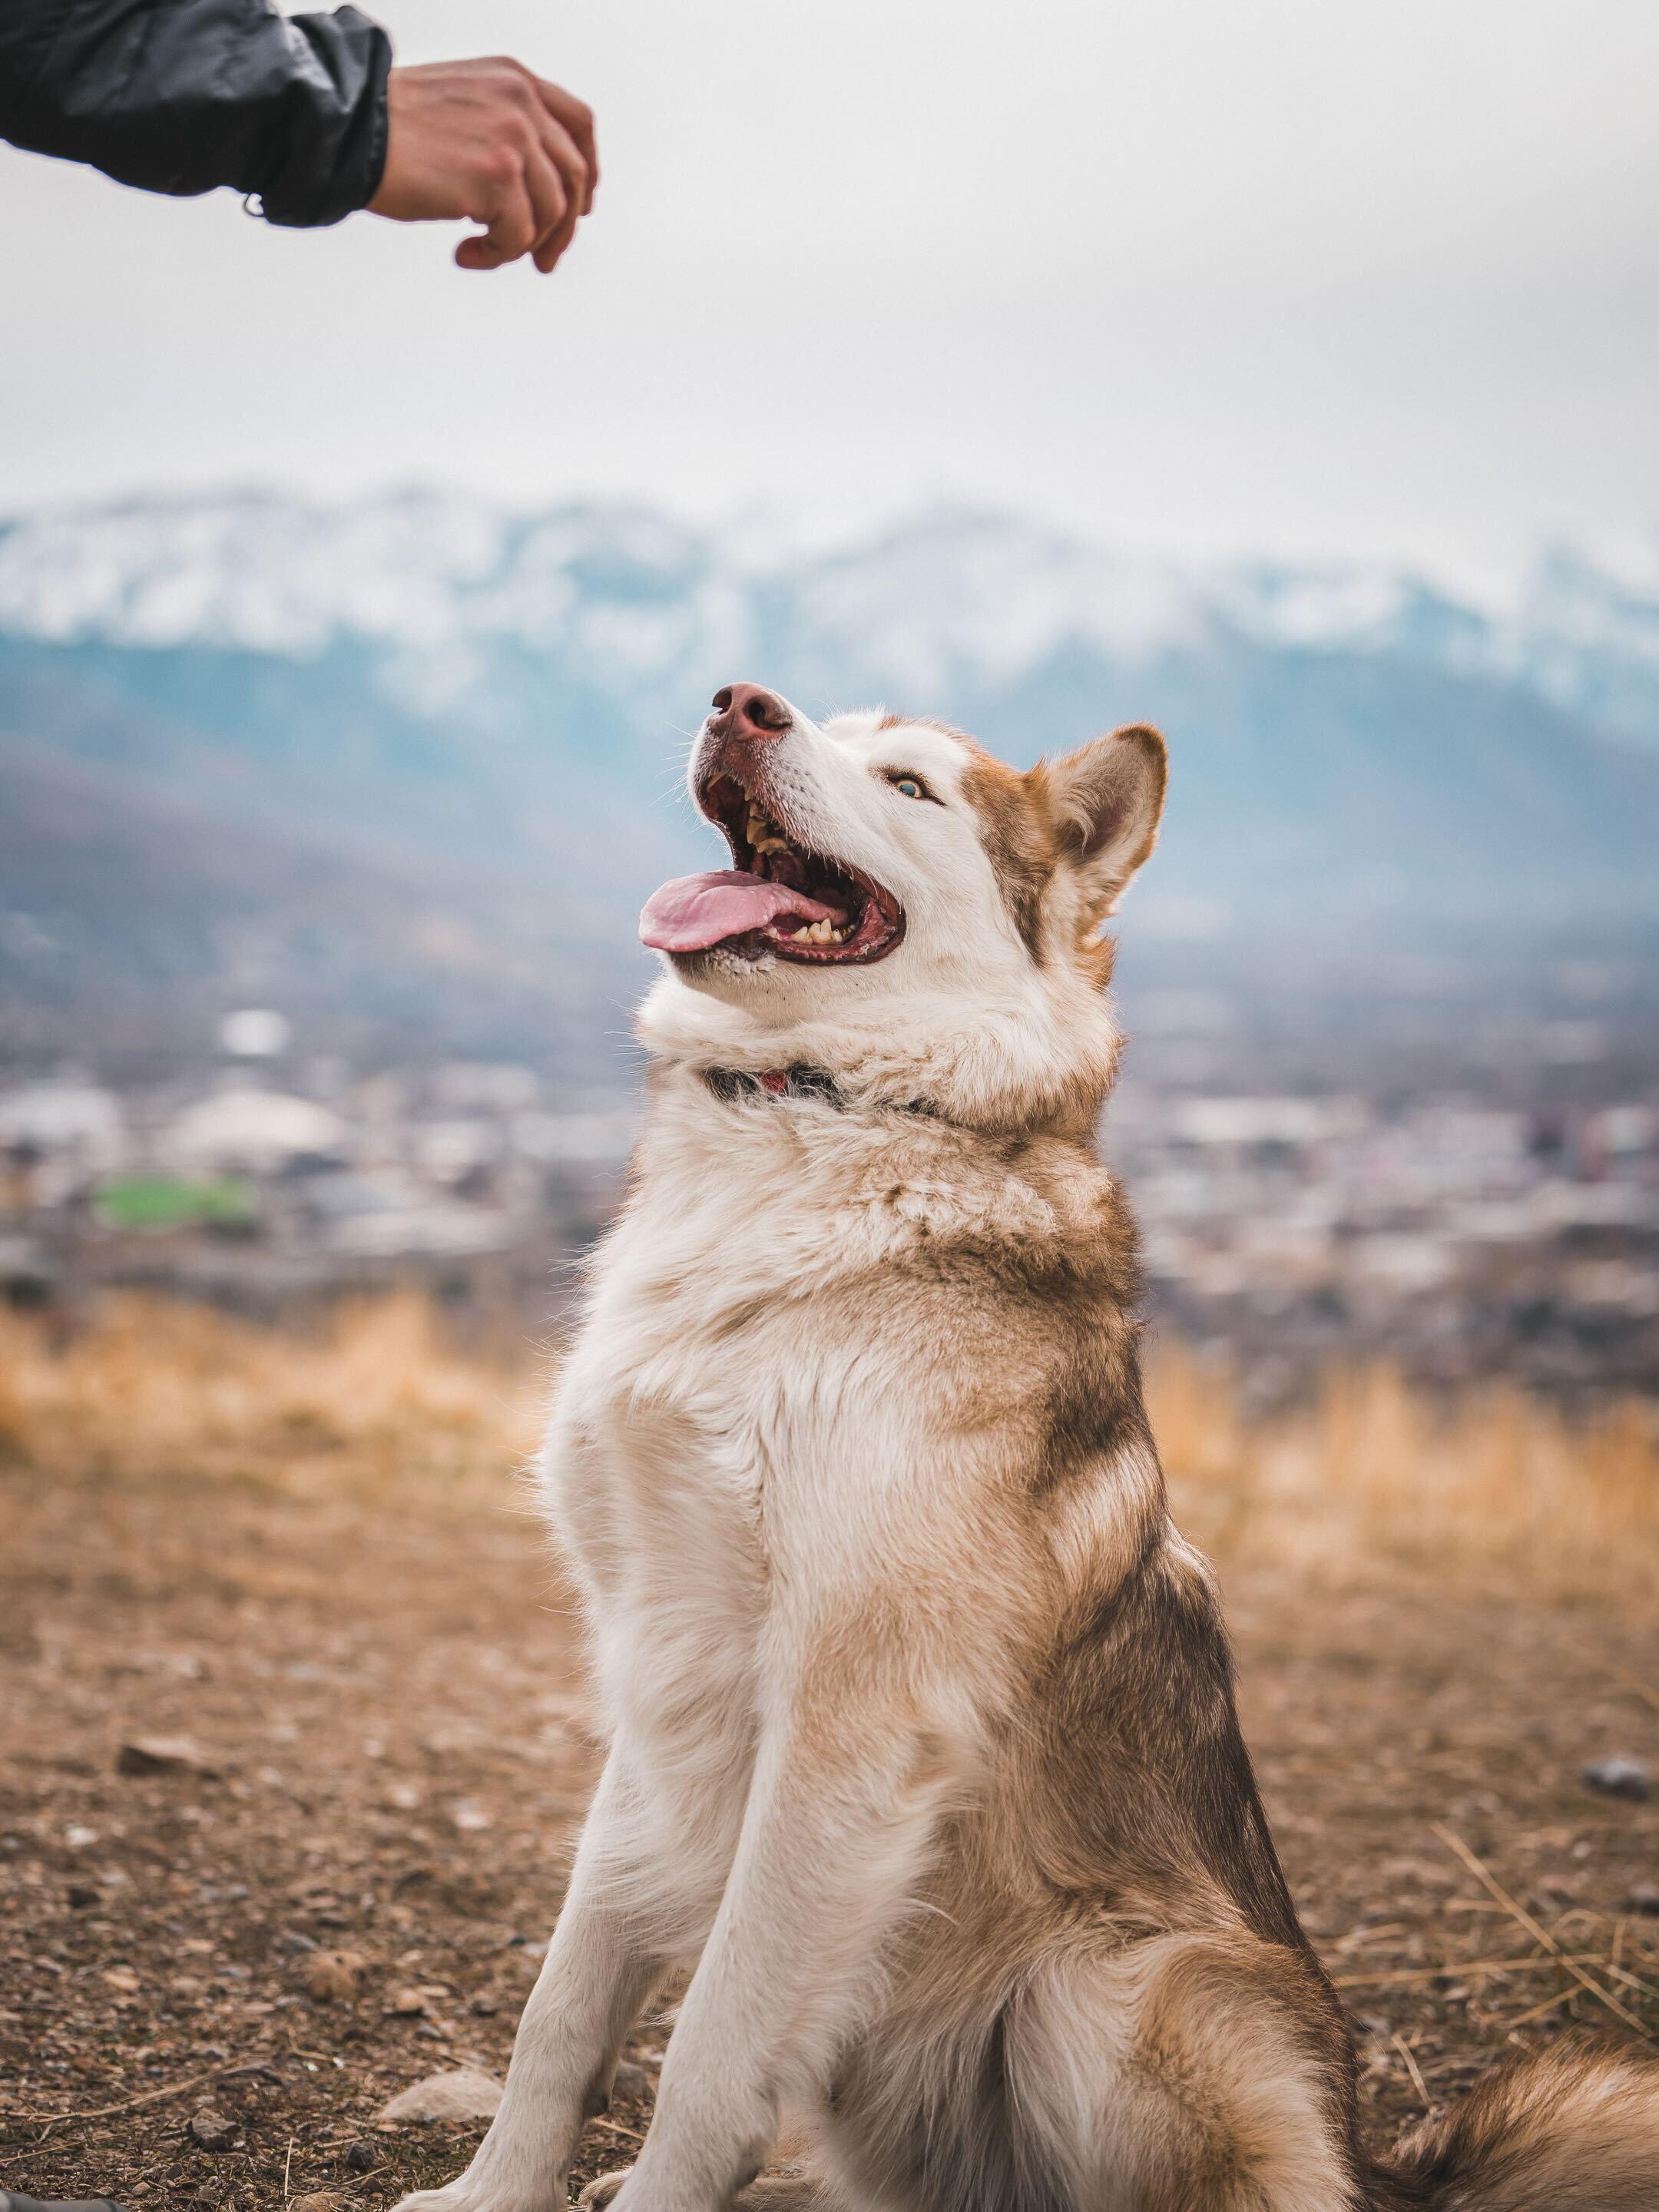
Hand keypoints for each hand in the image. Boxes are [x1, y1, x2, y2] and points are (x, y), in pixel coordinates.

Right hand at [369, 58, 597, 273]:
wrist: (349, 130)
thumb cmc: (392, 127)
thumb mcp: (463, 104)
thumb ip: (505, 125)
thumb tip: (537, 182)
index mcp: (514, 79)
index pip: (578, 123)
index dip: (587, 171)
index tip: (580, 206)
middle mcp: (521, 102)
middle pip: (573, 176)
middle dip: (563, 228)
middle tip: (544, 261)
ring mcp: (512, 138)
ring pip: (550, 213)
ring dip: (521, 245)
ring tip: (485, 250)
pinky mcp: (497, 177)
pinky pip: (518, 237)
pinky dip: (496, 256)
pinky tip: (465, 254)